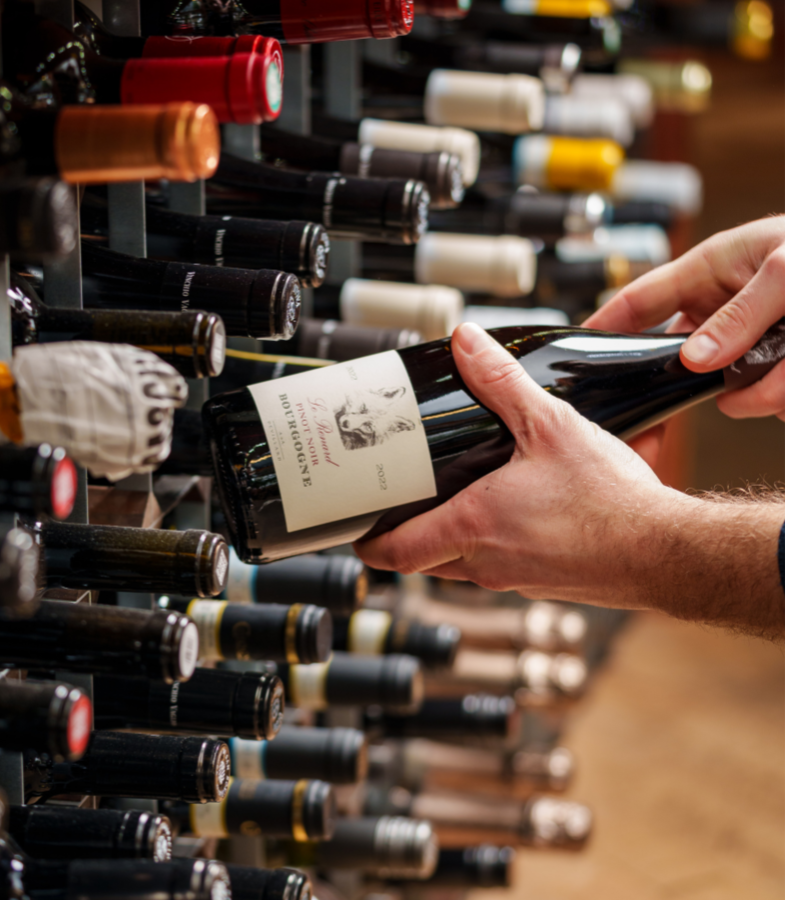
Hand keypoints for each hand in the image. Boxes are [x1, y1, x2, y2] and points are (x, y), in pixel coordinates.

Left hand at [354, 323, 689, 608]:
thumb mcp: (550, 425)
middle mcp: (485, 564)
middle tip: (403, 504)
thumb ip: (501, 382)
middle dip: (410, 535)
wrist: (667, 552)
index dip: (370, 545)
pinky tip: (517, 512)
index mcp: (473, 527)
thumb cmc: (610, 501)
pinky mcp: (541, 584)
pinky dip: (494, 543)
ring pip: (462, 565)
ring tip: (458, 498)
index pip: (397, 554)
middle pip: (424, 560)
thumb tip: (467, 343)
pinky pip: (500, 567)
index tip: (358, 534)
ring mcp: (513, 580)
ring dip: (454, 537)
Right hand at [584, 216, 784, 420]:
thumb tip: (695, 360)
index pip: (641, 299)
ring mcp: (755, 340)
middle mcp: (729, 307)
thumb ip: (739, 316)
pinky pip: (769, 396)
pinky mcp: (780, 365)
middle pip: (686, 356)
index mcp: (714, 268)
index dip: (604, 324)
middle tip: (721, 387)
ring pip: (732, 386)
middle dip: (701, 379)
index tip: (576, 350)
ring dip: (762, 391)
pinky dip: (784, 397)